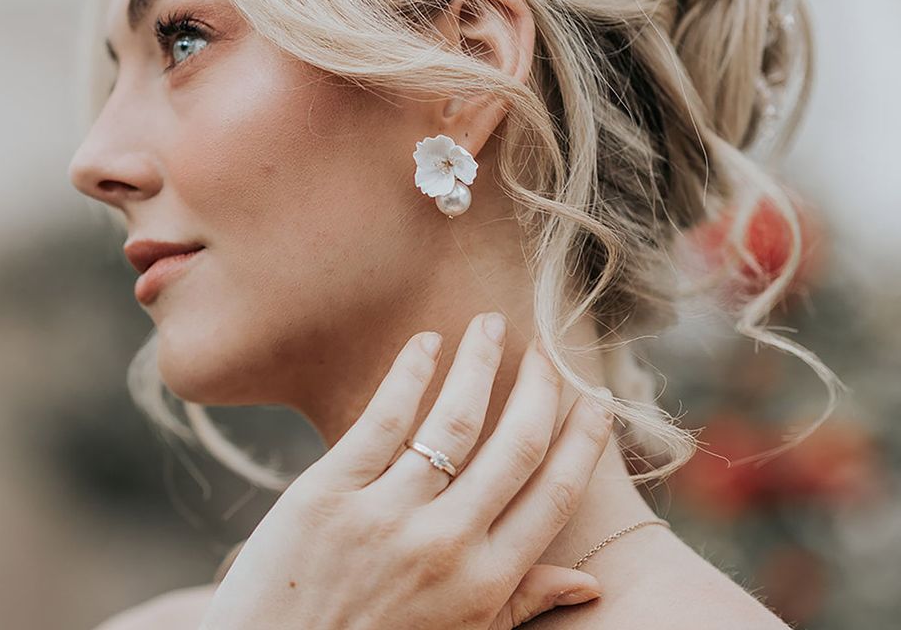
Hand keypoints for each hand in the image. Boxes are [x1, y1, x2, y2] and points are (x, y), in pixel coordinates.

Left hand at [198, 313, 613, 629]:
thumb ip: (521, 603)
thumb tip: (591, 581)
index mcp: (484, 584)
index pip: (553, 495)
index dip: (583, 441)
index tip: (597, 400)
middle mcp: (444, 546)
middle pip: (514, 445)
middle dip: (540, 388)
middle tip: (547, 350)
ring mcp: (385, 516)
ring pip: (453, 419)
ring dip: (479, 362)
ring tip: (490, 324)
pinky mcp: (329, 492)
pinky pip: (382, 418)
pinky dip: (410, 372)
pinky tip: (427, 342)